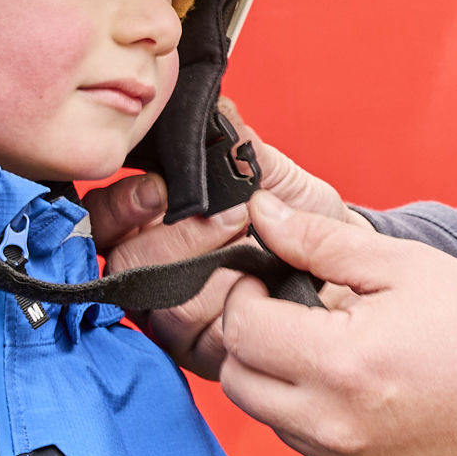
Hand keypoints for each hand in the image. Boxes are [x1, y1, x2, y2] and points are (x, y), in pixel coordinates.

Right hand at [83, 103, 359, 375]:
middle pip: (122, 259)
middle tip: (225, 217)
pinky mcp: (196, 349)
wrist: (351, 277)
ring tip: (245, 238)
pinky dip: (218, 302)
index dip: (120, 205)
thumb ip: (241, 146)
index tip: (158, 189)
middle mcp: (155, 270)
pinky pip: (185, 332)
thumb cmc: (307, 226)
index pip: (105, 219)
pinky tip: (250, 281)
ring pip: (152, 295)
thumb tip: (215, 106)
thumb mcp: (278, 179)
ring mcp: (173, 313)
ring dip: (199, 263)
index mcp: (156, 225)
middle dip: (170, 235)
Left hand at [212, 193, 456, 455]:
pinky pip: (311, 449)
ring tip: (336, 349)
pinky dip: (317, 417)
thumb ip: (323, 241)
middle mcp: (335, 426)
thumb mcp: (407, 266)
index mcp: (341, 364)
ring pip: (270, 420)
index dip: (244, 294)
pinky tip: (364, 389)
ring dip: (282, 381)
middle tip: (290, 311)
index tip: (266, 279)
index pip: (242, 331)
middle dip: (251, 341)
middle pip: (240, 383)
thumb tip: (262, 215)